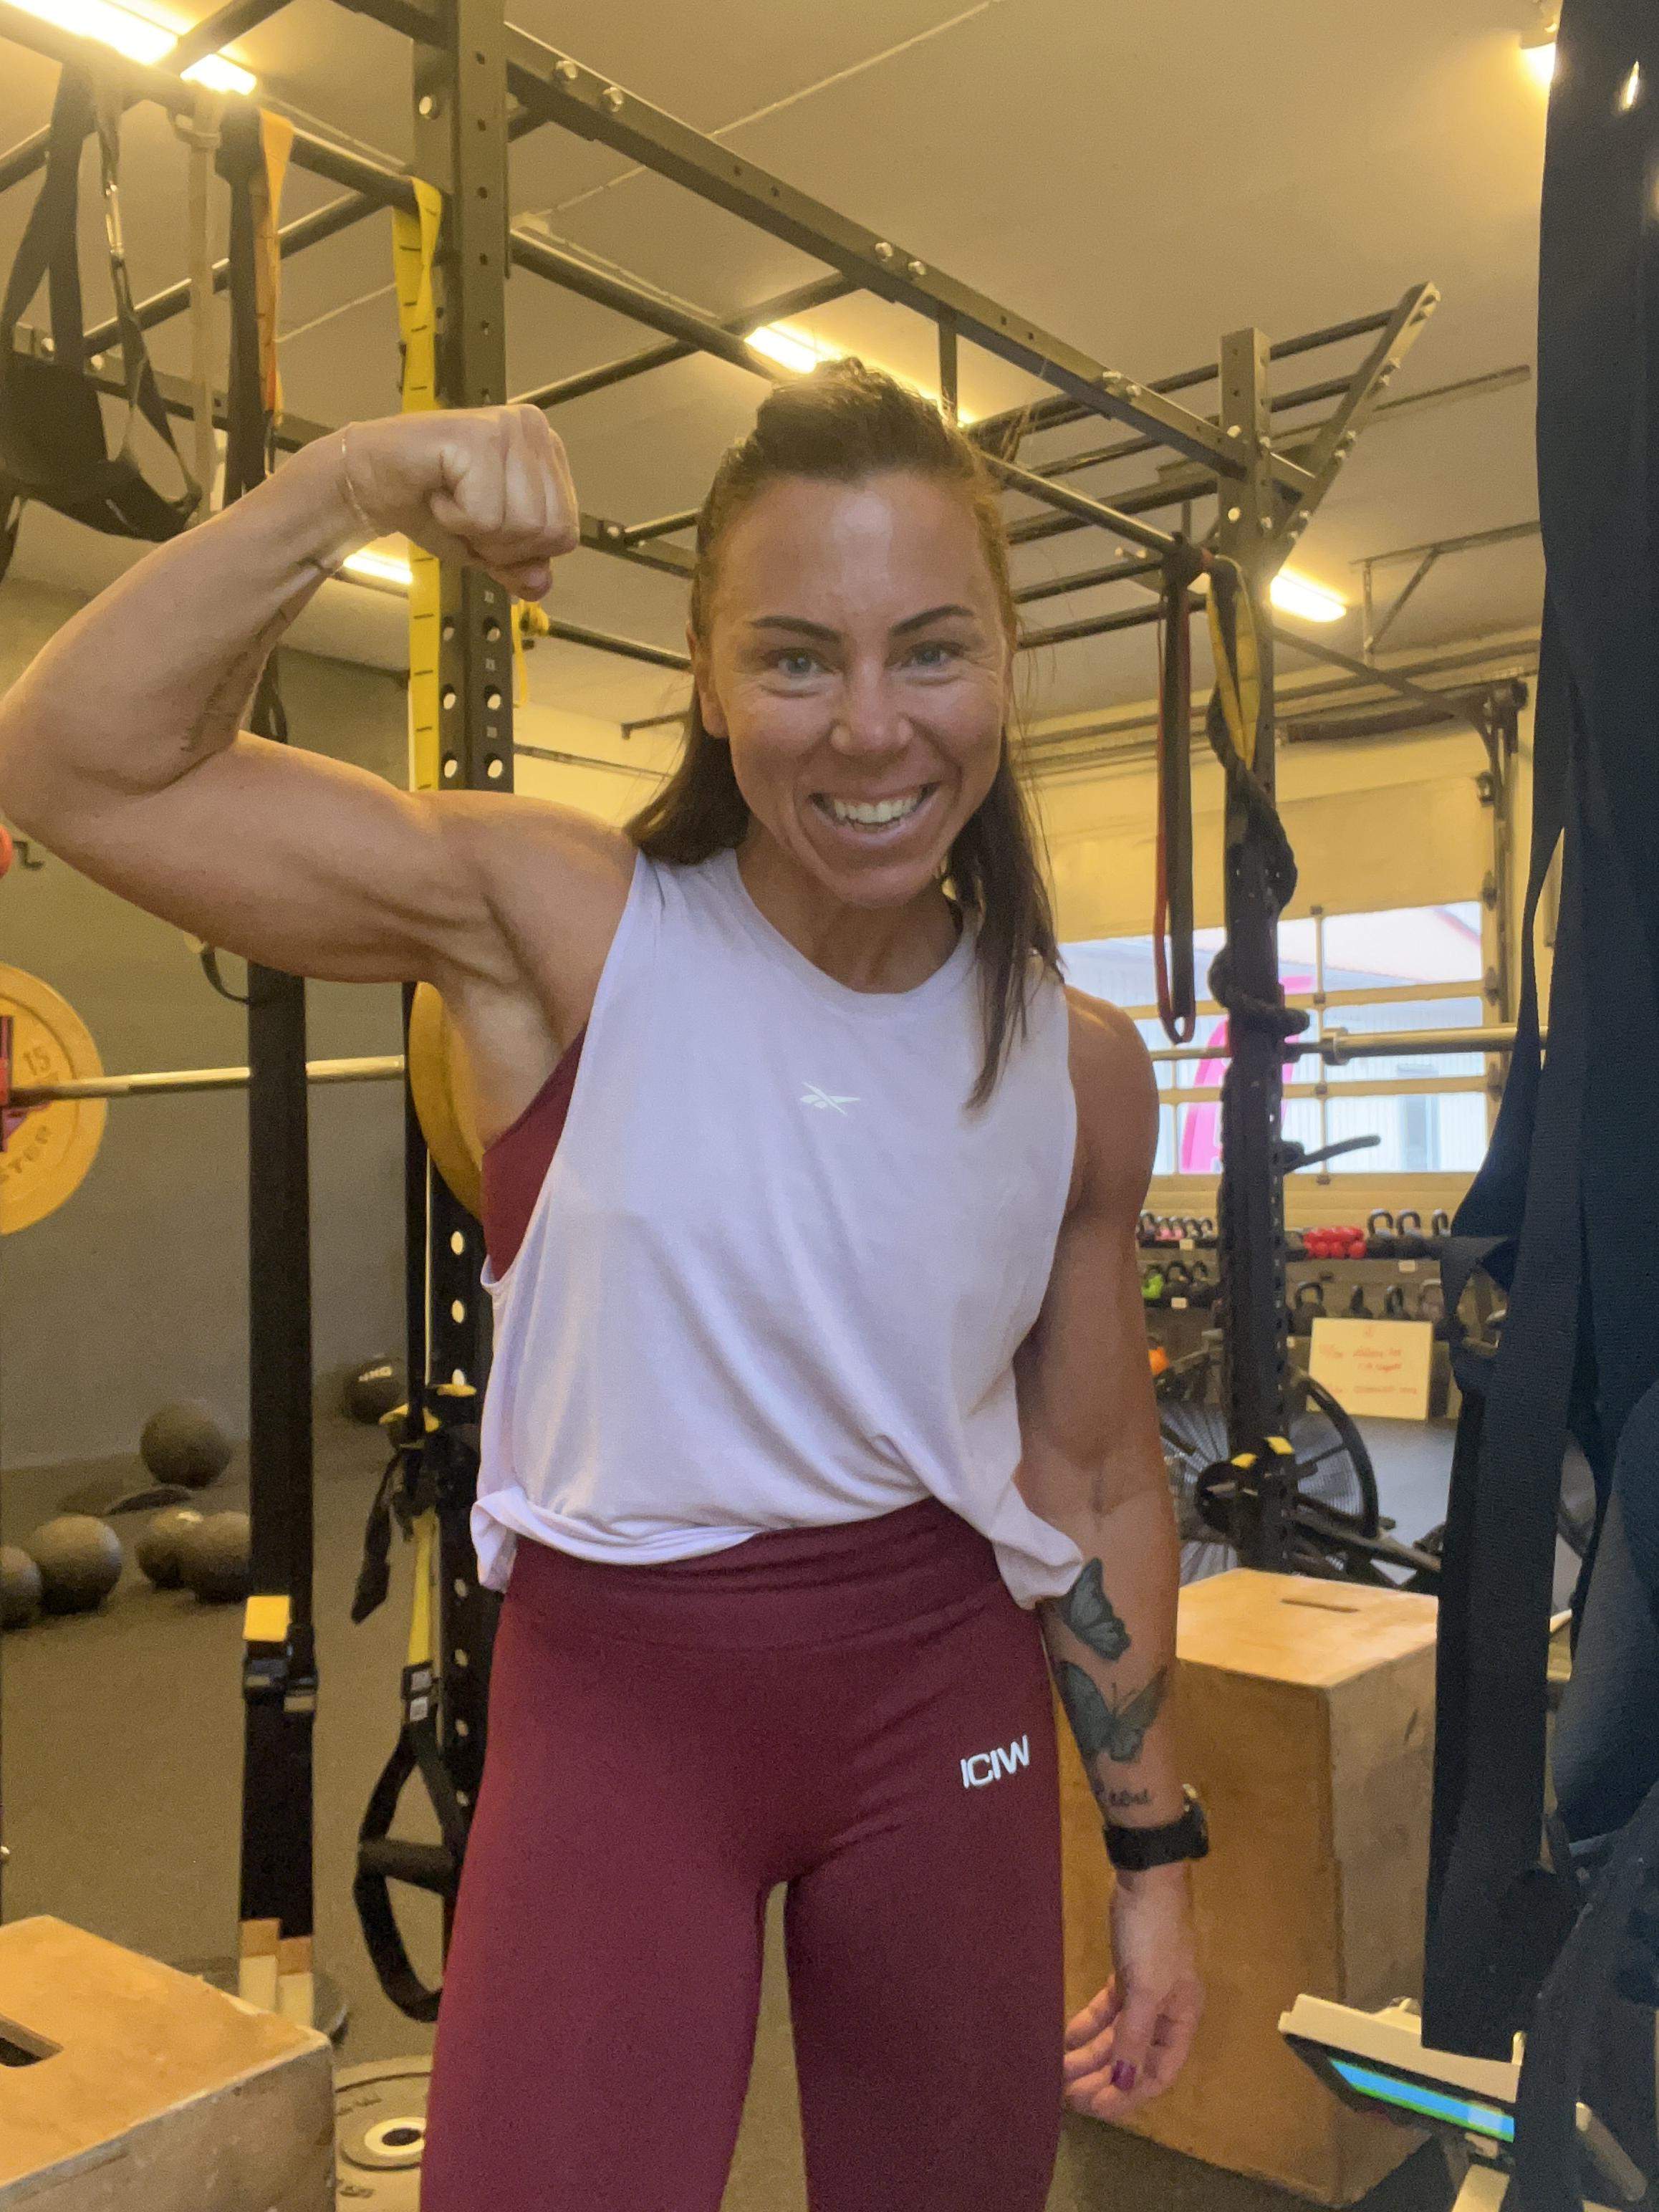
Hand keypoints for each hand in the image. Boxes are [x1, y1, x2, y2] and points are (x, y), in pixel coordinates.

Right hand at [337, 405, 579, 599]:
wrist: (372, 481)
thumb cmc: (431, 505)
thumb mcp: (486, 547)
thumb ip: (520, 566)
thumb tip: (541, 584)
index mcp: (547, 454)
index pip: (566, 533)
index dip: (523, 551)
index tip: (485, 526)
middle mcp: (534, 431)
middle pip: (549, 532)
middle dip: (501, 545)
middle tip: (465, 516)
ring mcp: (508, 430)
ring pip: (522, 525)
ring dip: (476, 532)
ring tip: (451, 503)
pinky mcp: (478, 437)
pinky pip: (486, 515)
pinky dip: (455, 520)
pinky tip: (438, 494)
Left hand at [1062, 1865, 1202, 2120]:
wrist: (1145, 1878)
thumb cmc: (1153, 1935)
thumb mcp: (1146, 1989)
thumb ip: (1134, 2038)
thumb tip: (1124, 2083)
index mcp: (1182, 2020)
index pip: (1158, 2073)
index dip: (1129, 2094)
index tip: (1095, 2107)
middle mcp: (1166, 2013)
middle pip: (1134, 2058)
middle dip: (1103, 2078)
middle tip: (1069, 2095)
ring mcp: (1144, 1993)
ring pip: (1116, 2036)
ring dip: (1090, 2055)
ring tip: (1060, 2073)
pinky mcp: (1125, 1974)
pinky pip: (1106, 2012)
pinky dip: (1087, 2026)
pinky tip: (1064, 2040)